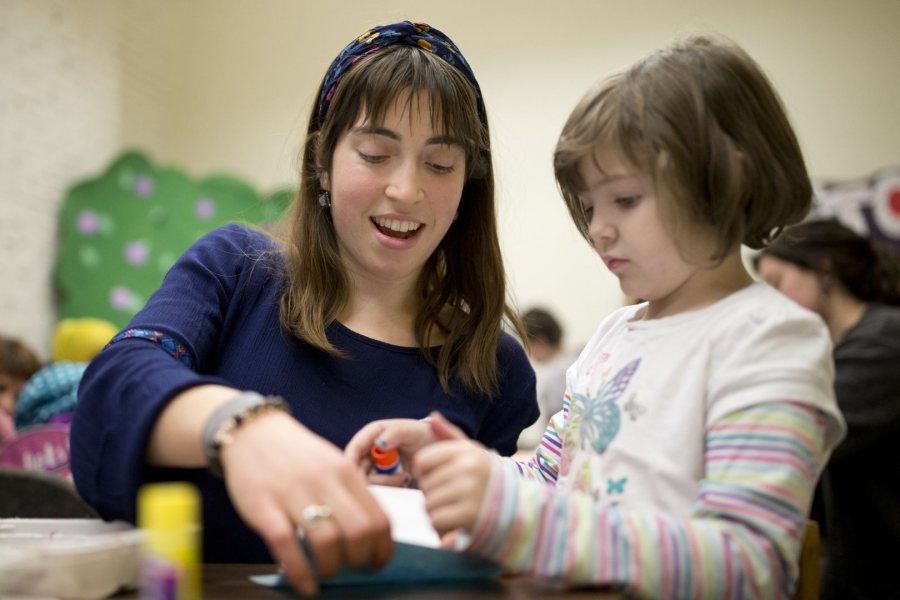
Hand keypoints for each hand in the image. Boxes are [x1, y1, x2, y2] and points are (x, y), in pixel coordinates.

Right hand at [219, 411, 392, 595]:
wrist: (251, 432)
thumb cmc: (296, 454)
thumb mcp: (331, 463)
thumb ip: (350, 493)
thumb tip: (369, 535)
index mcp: (345, 471)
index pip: (379, 518)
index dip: (383, 549)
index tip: (377, 562)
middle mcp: (324, 481)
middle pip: (359, 532)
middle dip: (360, 560)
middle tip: (352, 568)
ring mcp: (293, 493)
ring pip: (327, 541)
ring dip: (331, 568)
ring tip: (326, 573)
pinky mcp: (263, 507)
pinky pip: (287, 546)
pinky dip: (300, 573)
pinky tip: (305, 585)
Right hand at [345, 417, 437, 485]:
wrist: (438, 449)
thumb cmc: (425, 435)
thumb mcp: (413, 431)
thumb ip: (396, 433)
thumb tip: (379, 443)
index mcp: (373, 433)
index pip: (354, 448)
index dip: (350, 462)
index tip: (357, 477)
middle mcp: (370, 449)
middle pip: (357, 469)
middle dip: (374, 477)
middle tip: (398, 478)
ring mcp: (376, 465)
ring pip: (367, 481)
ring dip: (385, 483)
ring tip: (406, 478)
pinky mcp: (384, 478)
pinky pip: (379, 488)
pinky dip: (390, 488)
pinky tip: (406, 482)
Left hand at [411, 413, 492, 535]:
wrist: (515, 507)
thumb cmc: (487, 476)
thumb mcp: (472, 451)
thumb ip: (450, 434)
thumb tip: (432, 416)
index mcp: (466, 452)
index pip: (423, 460)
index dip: (423, 471)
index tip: (436, 477)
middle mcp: (468, 468)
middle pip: (425, 484)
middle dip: (431, 493)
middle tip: (448, 496)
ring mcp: (469, 492)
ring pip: (429, 503)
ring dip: (435, 510)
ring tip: (451, 507)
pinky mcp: (470, 515)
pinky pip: (436, 520)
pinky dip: (440, 524)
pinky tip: (453, 521)